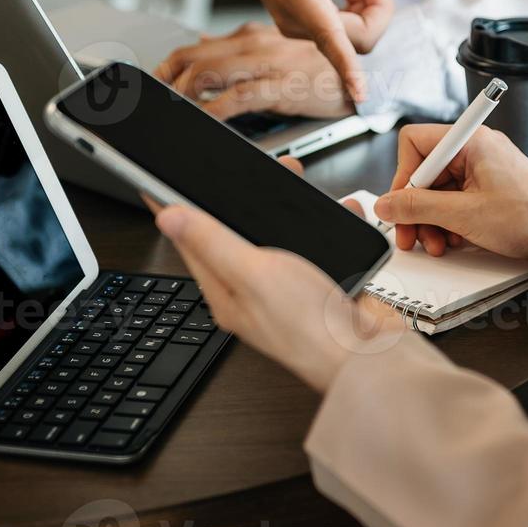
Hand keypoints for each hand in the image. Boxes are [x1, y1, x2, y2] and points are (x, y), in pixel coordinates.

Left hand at [150, 157, 406, 392]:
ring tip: (293, 179)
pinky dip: (325, 224)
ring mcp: (284, 287)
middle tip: (242, 170)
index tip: (160, 182)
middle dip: (239, 197)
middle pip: (234, 233)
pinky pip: (314, 244)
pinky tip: (335, 212)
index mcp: (223, 290)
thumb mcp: (252, 272)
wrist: (367, 356)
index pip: (189, 242)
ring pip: (276, 235)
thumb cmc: (308, 326)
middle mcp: (250, 289)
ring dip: (287, 208)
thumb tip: (169, 218)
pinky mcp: (318, 283)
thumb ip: (212, 241)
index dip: (176, 208)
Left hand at [153, 21, 354, 119]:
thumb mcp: (277, 50)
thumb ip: (241, 50)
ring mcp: (268, 65)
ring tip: (171, 110)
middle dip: (167, 81)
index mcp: (252, 37)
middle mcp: (255, 45)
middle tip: (152, 101)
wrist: (364, 74)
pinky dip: (216, 109)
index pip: (196, 47)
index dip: (168, 65)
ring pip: (211, 73)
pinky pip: (239, 97)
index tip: (153, 82)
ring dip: (185, 93)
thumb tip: (205, 49)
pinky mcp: (282, 87)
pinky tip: (204, 120)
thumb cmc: (321, 67)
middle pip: (195, 58)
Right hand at [194, 0, 393, 100]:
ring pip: (349, 38)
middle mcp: (293, 15)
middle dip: (376, 13)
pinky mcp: (301, 20)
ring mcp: (296, 22)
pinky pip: (341, 33)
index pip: (326, 35)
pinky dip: (356, 12)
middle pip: (352, 39)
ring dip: (366, 11)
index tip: (360, 93)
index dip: (345, 65)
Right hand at [373, 125, 527, 269]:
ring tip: (438, 244)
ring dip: (432, 220)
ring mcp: (484, 168)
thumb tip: (386, 204)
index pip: (415, 143)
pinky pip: (456, 199)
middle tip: (411, 236)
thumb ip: (418, 207)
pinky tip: (455, 240)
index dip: (404, 176)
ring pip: (439, 190)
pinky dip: (450, 221)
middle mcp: (476, 149)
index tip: (403, 205)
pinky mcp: (490, 187)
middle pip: (425, 171)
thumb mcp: (463, 215)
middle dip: (416, 207)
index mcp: (471, 141)